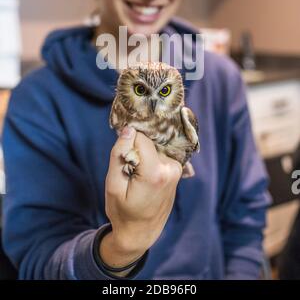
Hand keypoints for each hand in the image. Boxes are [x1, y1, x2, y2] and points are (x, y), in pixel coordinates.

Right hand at [100, 126, 181, 269]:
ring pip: (154, 147)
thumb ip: (119, 155)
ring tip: (135, 174)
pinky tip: (144, 173)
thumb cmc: (123, 211)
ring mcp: (177, 170)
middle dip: (136, 148)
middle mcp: (171, 168)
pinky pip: (160, 154)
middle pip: (149, 141)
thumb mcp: (113, 185)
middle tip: (128, 167)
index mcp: (156, 172)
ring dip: (143, 155)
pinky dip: (150, 158)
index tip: (121, 156)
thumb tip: (128, 129)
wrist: (140, 233)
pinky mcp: (177, 171)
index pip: (140, 138)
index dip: (127, 143)